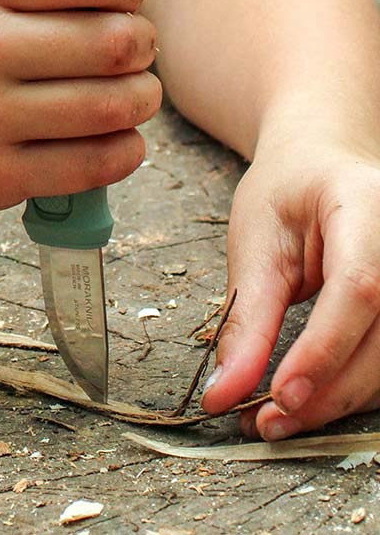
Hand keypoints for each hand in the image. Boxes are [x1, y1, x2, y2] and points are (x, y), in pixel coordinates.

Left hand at [201, 133, 379, 436]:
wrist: (325, 166)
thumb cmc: (289, 189)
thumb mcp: (256, 238)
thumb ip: (245, 317)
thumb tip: (224, 391)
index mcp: (367, 208)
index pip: (359, 289)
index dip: (324, 350)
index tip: (281, 395)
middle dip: (323, 393)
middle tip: (263, 422)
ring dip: (335, 402)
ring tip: (275, 417)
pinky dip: (348, 390)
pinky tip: (308, 399)